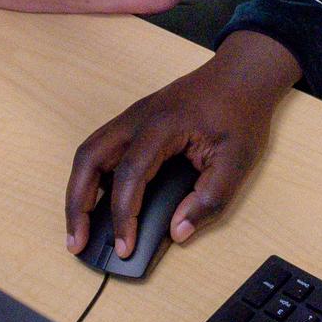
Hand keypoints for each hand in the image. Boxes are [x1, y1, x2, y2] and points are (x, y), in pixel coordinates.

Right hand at [65, 31, 300, 258]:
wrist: (243, 74)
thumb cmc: (242, 112)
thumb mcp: (238, 161)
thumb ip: (209, 199)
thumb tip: (178, 232)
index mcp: (163, 126)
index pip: (129, 176)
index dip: (123, 216)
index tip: (125, 247)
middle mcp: (139, 118)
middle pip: (89, 159)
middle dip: (77, 204)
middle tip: (77, 242)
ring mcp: (134, 116)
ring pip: (90, 151)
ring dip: (79, 189)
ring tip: (80, 227)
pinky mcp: (136, 119)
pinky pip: (103, 147)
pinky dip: (93, 175)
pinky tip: (98, 200)